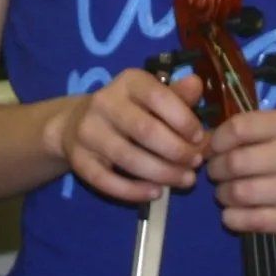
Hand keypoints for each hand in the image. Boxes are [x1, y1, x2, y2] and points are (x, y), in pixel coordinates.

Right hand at [45, 70, 206, 202]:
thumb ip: (176, 95)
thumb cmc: (127, 110)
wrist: (75, 123)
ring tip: (185, 180)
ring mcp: (88, 131)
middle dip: (177, 151)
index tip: (200, 137)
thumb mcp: (151, 96)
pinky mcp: (78, 160)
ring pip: (128, 158)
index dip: (183, 119)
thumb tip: (197, 84)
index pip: (158, 96)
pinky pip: (107, 181)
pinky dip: (134, 191)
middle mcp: (103, 102)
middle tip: (196, 163)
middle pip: (145, 130)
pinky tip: (156, 193)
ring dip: (162, 173)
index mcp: (127, 82)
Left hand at [202, 108, 275, 235]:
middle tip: (215, 173)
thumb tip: (196, 147)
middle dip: (216, 169)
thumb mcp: (254, 131)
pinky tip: (230, 213)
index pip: (239, 128)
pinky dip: (234, 219)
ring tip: (224, 192)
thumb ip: (223, 134)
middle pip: (237, 162)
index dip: (216, 140)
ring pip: (242, 193)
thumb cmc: (272, 149)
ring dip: (223, 194)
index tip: (213, 148)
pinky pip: (256, 221)